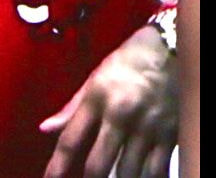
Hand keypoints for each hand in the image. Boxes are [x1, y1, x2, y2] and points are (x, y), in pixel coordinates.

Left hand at [40, 25, 177, 177]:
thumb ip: (72, 108)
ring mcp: (147, 127)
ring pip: (129, 173)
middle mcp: (121, 115)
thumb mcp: (95, 78)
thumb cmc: (128, 61)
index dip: (58, 166)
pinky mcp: (170, 135)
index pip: (71, 140)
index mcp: (98, 99)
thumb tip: (46, 128)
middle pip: (99, 164)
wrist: (168, 50)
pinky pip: (157, 170)